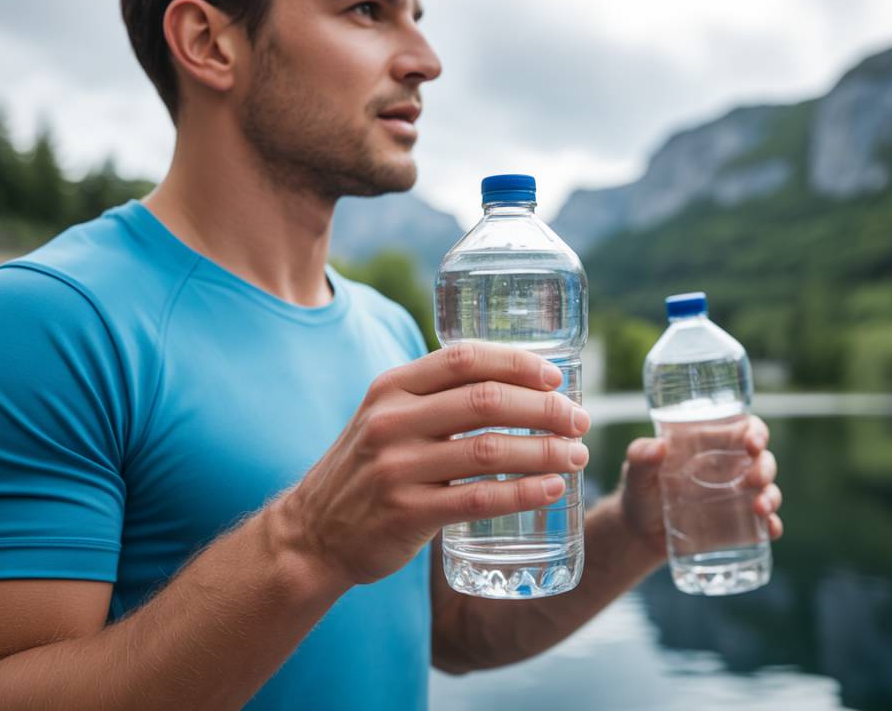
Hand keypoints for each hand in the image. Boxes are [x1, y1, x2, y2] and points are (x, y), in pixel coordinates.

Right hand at [285, 343, 590, 585]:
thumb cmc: (366, 470)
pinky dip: (523, 492)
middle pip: (486, 400)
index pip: (465, 358)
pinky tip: (551, 490)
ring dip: (544, 451)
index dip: (518, 363)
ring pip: (490, 450)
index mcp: (392, 388)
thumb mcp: (385, 418)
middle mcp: (392, 421)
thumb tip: (517, 385)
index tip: (556, 378)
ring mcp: (397, 467)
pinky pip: (479, 499)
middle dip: (544, 408)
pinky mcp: (406, 513)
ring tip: (576, 456)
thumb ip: (434, 397)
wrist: (312, 533)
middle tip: (579, 421)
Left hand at [618, 416, 782, 558]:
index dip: (756, 431)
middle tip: (754, 479)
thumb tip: (658, 446)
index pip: (743, 430)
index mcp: (710, 446)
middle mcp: (729, 469)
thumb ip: (640, 456)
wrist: (638, 535)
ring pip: (768, 490)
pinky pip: (764, 524)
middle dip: (765, 467)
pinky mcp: (737, 525)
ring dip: (771, 496)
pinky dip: (772, 525)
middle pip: (762, 460)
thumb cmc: (639, 492)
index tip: (753, 442)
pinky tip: (769, 529)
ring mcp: (736, 498)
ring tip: (760, 508)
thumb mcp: (636, 473)